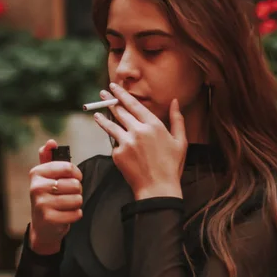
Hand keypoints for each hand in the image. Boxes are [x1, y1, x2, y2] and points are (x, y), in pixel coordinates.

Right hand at [29, 139, 82, 253]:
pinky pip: (77, 213)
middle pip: (75, 184)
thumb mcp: (46, 176)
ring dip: (76, 203)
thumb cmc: (48, 197)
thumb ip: (48, 157)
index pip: (68, 167)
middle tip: (66, 195)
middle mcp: (36, 187)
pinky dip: (75, 215)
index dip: (77, 174)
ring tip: (65, 205)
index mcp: (37, 173)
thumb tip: (51, 142)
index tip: (74, 178)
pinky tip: (65, 215)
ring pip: (77, 199)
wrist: (43, 226)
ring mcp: (42, 204)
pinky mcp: (50, 219)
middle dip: (77, 191)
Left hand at [93, 84, 186, 198]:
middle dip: (110, 101)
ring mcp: (126, 142)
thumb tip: (175, 102)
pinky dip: (114, 141)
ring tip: (96, 112)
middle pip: (120, 111)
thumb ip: (177, 119)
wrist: (158, 189)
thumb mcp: (180, 141)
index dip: (122, 95)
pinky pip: (114, 144)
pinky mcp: (118, 154)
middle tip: (103, 94)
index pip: (134, 104)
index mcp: (154, 125)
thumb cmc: (171, 166)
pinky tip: (114, 141)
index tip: (114, 87)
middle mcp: (138, 131)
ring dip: (103, 118)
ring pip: (111, 125)